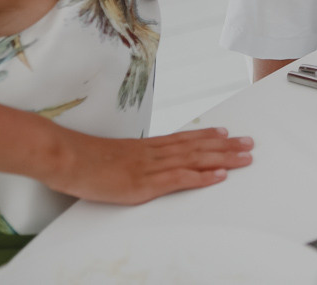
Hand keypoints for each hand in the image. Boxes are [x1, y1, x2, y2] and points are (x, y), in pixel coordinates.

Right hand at [46, 126, 254, 204]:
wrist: (66, 158)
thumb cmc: (83, 160)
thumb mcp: (112, 158)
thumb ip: (130, 160)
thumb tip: (137, 165)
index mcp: (146, 147)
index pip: (184, 138)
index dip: (208, 136)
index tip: (227, 133)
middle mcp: (154, 153)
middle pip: (197, 146)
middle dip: (226, 146)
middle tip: (250, 143)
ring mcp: (151, 167)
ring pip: (196, 159)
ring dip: (224, 158)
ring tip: (245, 156)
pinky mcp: (145, 184)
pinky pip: (180, 179)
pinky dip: (202, 177)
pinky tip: (220, 175)